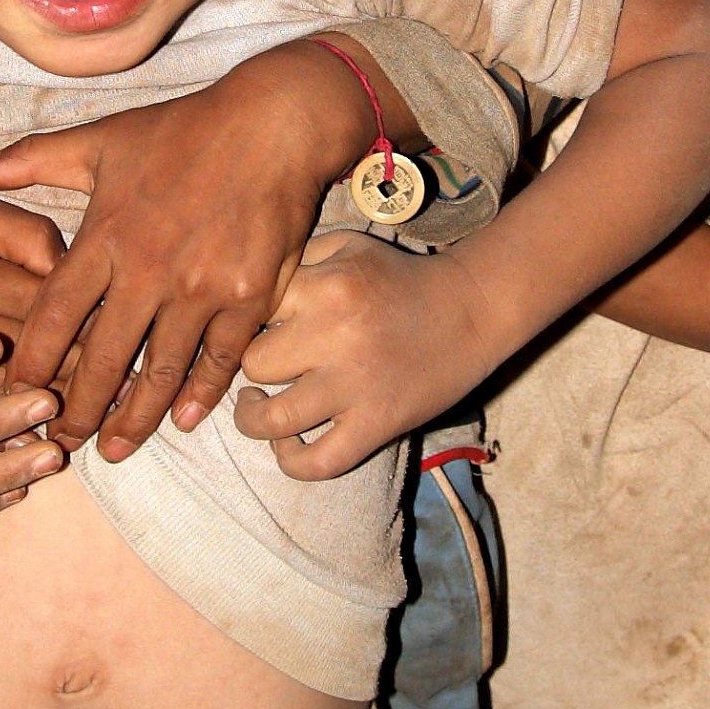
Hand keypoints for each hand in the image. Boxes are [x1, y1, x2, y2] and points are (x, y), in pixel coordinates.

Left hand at [0, 37, 407, 459]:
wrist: (272, 125)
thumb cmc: (182, 130)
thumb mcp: (102, 139)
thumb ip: (35, 159)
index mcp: (105, 235)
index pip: (54, 315)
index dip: (32, 361)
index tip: (15, 393)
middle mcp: (148, 269)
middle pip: (103, 358)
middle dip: (78, 408)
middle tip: (60, 443)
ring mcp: (201, 288)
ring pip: (160, 370)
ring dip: (135, 417)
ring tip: (114, 449)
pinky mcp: (247, 297)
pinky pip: (219, 359)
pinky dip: (201, 394)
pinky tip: (183, 420)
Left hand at [234, 232, 497, 479]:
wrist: (471, 309)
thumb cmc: (400, 277)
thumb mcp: (346, 246)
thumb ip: (296, 260)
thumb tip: (245, 290)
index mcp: (327, 287)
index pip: (249, 311)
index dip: (239, 322)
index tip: (244, 329)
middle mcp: (335, 336)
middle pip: (253, 364)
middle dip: (250, 366)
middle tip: (260, 365)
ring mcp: (355, 387)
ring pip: (272, 420)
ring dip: (253, 418)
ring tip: (255, 406)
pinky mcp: (377, 425)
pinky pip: (317, 461)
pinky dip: (291, 460)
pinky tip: (286, 442)